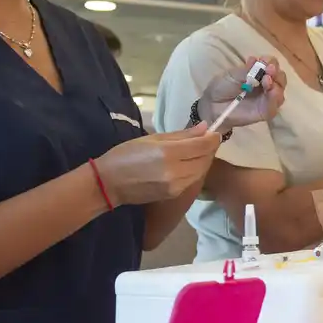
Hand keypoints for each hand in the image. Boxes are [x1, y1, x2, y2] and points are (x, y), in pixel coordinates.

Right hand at [92, 125, 220, 205]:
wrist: (109, 183)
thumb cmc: (126, 155)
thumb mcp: (152, 139)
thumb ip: (181, 135)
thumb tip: (204, 128)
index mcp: (168, 153)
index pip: (202, 145)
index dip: (212, 138)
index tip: (214, 132)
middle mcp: (176, 171)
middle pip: (205, 159)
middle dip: (209, 148)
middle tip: (206, 140)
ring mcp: (176, 185)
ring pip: (201, 170)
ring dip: (204, 160)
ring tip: (197, 150)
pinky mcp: (174, 194)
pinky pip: (193, 180)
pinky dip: (196, 170)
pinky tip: (189, 163)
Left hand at [198, 56, 284, 130]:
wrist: (213, 105)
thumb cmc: (222, 87)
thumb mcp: (232, 75)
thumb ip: (246, 70)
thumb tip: (256, 61)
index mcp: (260, 73)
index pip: (272, 65)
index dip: (271, 62)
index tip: (264, 61)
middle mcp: (266, 85)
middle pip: (281, 77)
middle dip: (276, 73)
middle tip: (268, 71)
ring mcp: (267, 99)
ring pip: (280, 91)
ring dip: (277, 85)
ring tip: (266, 81)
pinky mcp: (265, 112)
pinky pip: (275, 106)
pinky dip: (275, 98)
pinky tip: (271, 92)